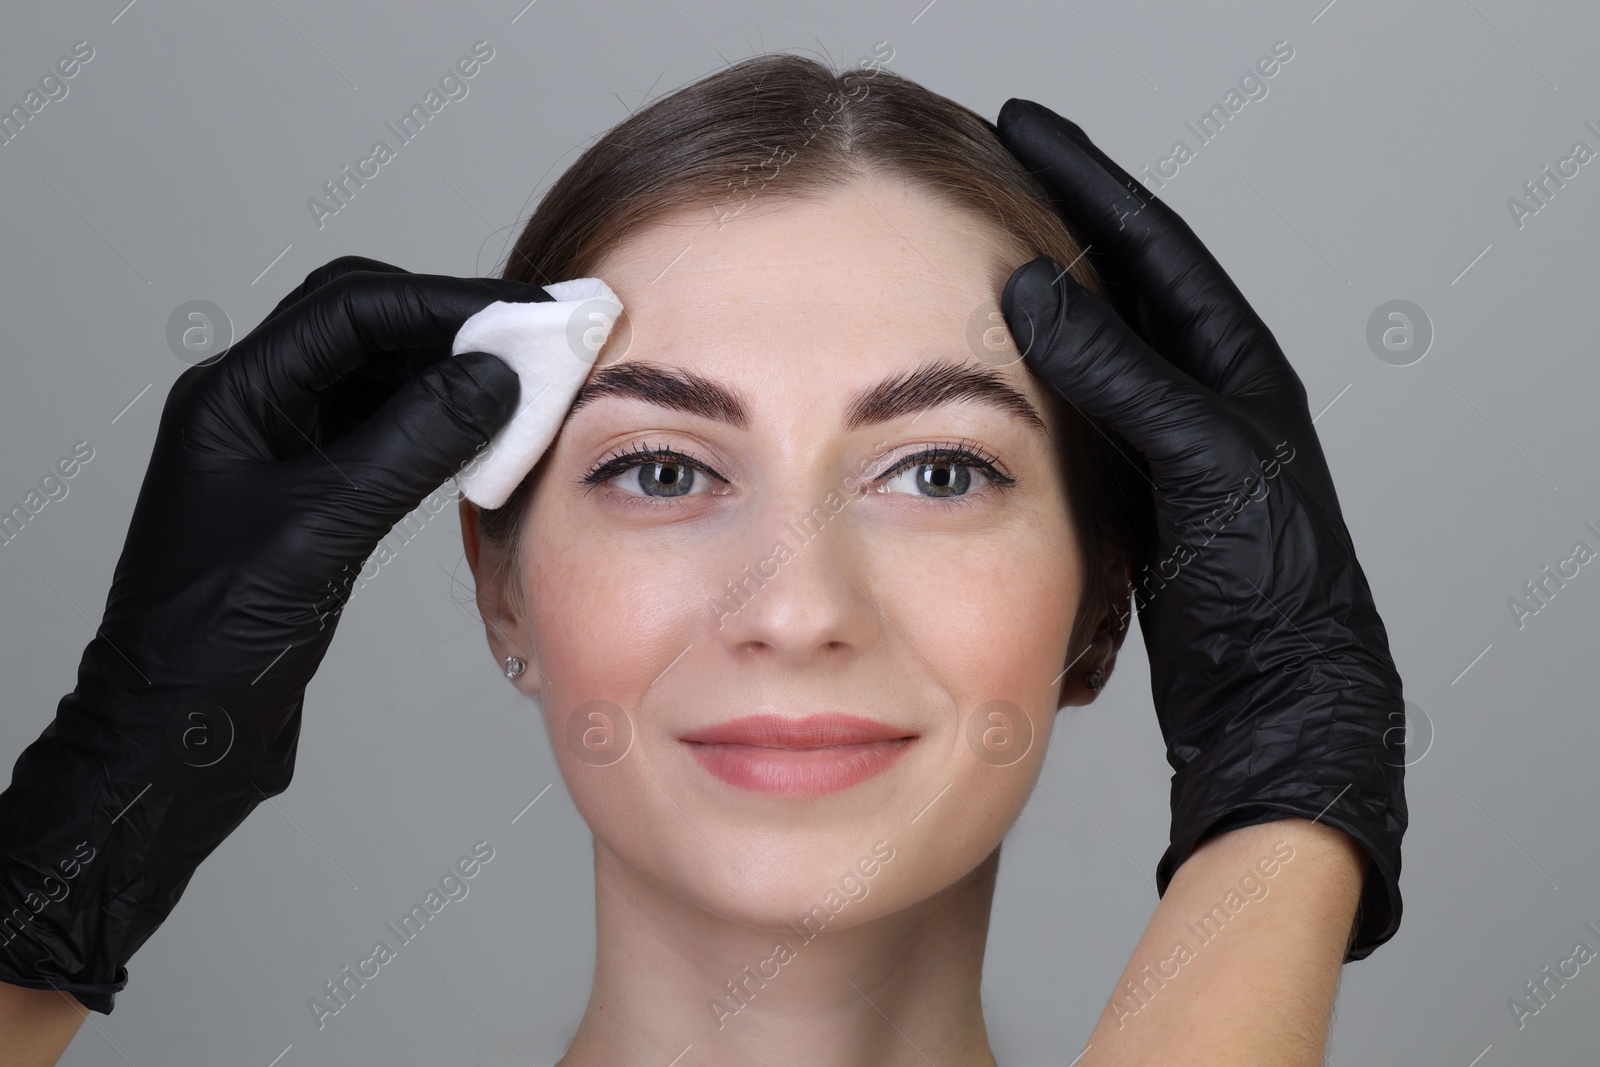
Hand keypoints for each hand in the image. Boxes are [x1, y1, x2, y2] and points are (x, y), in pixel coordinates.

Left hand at [0, 256, 546, 1010]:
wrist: (173, 739)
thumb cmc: (209, 646)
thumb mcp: (322, 530)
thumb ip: (410, 444)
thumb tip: (491, 377)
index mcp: (232, 398)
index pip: (350, 309)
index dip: (446, 303)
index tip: (526, 317)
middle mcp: (251, 411)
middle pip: (361, 327)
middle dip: (449, 325)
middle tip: (534, 339)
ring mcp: (277, 453)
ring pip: (374, 379)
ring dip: (446, 376)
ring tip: (522, 386)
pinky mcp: (305, 498)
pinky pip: (380, 435)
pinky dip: (436, 428)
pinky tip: (482, 441)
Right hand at [996, 100, 1405, 959]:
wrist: (1280, 698)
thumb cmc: (1272, 587)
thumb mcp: (1201, 460)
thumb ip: (1121, 373)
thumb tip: (1036, 289)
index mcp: (1240, 369)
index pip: (1153, 245)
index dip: (1087, 178)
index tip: (1024, 125)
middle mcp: (1210, 396)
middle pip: (1125, 283)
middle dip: (1061, 223)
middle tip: (991, 172)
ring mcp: (1175, 445)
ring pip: (1098, 349)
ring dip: (1045, 302)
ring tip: (979, 254)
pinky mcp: (1144, 494)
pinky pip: (1082, 411)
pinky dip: (1035, 380)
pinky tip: (994, 372)